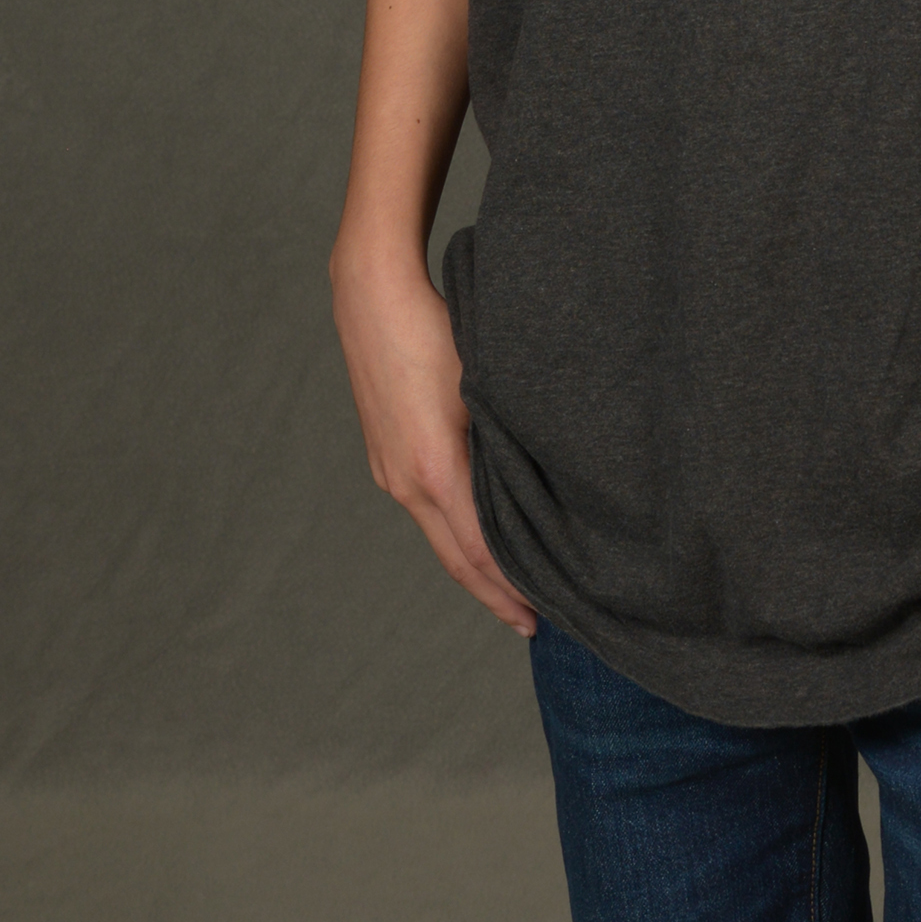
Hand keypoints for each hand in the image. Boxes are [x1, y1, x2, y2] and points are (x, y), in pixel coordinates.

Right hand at [329, 241, 535, 636]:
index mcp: (436, 471)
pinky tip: (476, 536)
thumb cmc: (436, 330)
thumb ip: (508, 442)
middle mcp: (406, 482)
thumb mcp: (484, 386)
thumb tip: (547, 481)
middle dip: (495, 595)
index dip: (513, 590)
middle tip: (533, 626)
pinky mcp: (385, 455)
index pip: (482, 553)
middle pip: (457, 559)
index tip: (544, 615)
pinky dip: (454, 534)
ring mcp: (390, 471)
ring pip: (440, 536)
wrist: (373, 295)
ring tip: (510, 589)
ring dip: (474, 567)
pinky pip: (426, 510)